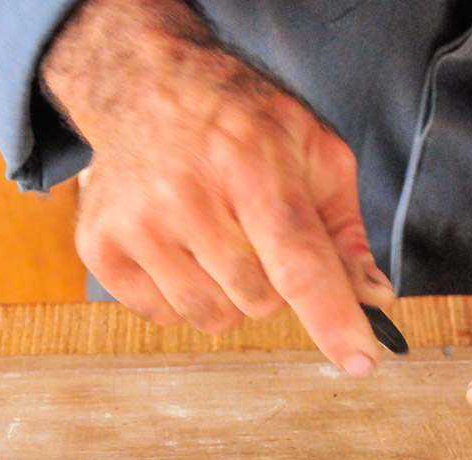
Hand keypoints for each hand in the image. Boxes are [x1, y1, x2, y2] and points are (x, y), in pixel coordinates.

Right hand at [41, 0, 392, 374]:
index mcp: (252, 166)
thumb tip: (371, 296)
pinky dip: (181, 296)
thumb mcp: (311, 149)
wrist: (144, 87)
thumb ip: (343, 227)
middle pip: (260, 302)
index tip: (361, 360)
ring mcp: (137, 224)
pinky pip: (163, 317)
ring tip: (217, 240)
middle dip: (273, 285)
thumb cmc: (239, 121)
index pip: (297, 261)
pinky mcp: (101, 247)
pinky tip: (178, 246)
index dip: (332, 317)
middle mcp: (188, 196)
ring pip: (212, 318)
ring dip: (228, 296)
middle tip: (256, 236)